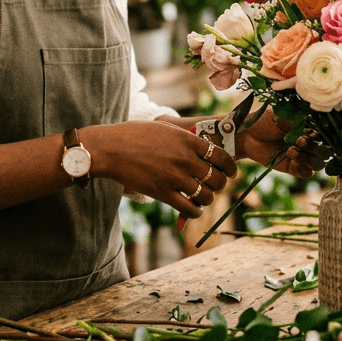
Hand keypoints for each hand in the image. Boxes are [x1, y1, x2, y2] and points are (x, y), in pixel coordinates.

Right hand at [85, 121, 237, 218]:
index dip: (230, 167)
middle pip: (217, 178)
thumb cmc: (133, 135)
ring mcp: (175, 177)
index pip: (221, 156)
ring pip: (206, 195)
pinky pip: (189, 208)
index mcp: (188, 140)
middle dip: (220, 185)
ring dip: (208, 199)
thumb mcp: (164, 128)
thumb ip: (185, 137)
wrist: (111, 149)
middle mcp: (186, 158)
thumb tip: (201, 143)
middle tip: (216, 186)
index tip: (230, 172)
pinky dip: (195, 211)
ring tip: (203, 198)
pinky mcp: (163, 193)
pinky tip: (193, 209)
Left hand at [235, 108, 327, 178]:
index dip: (322, 135)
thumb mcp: (281, 115)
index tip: (312, 131)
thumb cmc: (264, 121)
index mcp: (309, 128)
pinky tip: (291, 158)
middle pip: (325, 151)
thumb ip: (297, 119)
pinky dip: (303, 168)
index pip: (325, 135)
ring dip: (308, 158)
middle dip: (314, 147)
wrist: (247, 135)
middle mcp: (309, 143)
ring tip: (291, 150)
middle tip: (300, 140)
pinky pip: (306, 173)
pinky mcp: (293, 168)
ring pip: (318, 163)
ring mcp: (302, 156)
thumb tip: (311, 119)